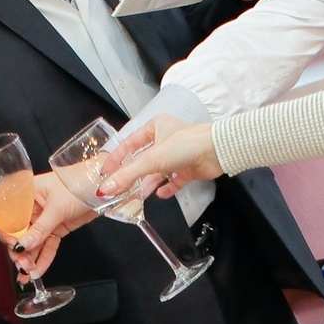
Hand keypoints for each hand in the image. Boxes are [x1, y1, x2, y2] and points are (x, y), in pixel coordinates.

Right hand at [11, 172, 96, 275]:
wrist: (102, 186)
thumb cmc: (79, 185)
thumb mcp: (57, 207)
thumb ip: (40, 229)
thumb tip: (22, 246)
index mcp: (26, 194)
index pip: (10, 217)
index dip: (9, 234)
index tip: (14, 248)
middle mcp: (31, 207)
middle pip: (20, 233)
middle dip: (19, 251)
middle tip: (22, 266)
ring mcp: (44, 219)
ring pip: (33, 242)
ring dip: (29, 259)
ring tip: (27, 275)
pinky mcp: (56, 228)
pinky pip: (47, 245)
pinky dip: (43, 258)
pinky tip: (37, 271)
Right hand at [96, 116, 220, 204]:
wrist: (216, 151)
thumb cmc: (187, 143)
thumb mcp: (150, 159)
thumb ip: (127, 175)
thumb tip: (107, 187)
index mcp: (155, 127)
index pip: (129, 143)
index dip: (117, 157)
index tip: (106, 171)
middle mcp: (166, 140)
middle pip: (143, 159)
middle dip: (132, 174)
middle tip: (119, 187)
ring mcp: (178, 155)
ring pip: (158, 171)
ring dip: (148, 183)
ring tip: (136, 195)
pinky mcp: (189, 168)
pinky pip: (174, 180)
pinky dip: (167, 188)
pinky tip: (159, 194)